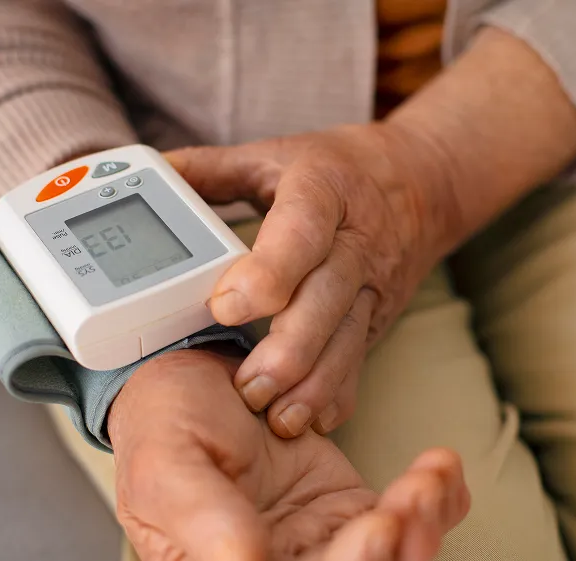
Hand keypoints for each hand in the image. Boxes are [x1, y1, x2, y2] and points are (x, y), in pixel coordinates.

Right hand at [109, 346, 469, 560]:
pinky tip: (439, 469)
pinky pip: (405, 515)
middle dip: (402, 546)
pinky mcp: (348, 505)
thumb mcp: (168, 470)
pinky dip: (437, 498)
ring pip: (394, 554)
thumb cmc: (162, 426)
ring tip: (430, 475)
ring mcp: (323, 539)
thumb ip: (206, 521)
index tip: (377, 529)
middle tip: (413, 497)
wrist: (188, 379)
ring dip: (425, 522)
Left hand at [165, 123, 447, 436]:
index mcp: (322, 193)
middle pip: (327, 300)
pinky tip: (315, 420)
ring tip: (276, 418)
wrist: (419, 185)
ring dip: (313, 384)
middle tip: (248, 386)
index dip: (268, 271)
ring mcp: (369, 286)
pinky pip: (360, 360)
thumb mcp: (276, 155)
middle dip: (289, 349)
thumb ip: (212, 168)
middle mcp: (352, 243)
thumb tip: (156, 174)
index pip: (301, 233)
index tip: (226, 305)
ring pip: (347, 340)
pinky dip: (339, 393)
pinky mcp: (375, 317)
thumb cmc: (340, 171)